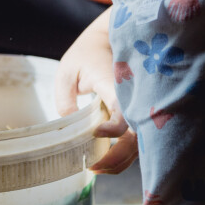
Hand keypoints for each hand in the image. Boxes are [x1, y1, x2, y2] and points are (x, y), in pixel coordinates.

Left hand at [55, 9, 138, 174]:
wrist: (114, 35)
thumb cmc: (88, 51)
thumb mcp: (68, 69)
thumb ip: (64, 97)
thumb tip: (70, 124)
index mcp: (117, 84)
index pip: (123, 114)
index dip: (113, 129)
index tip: (96, 133)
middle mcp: (134, 98)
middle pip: (136, 138)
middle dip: (117, 159)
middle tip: (94, 169)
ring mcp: (139, 106)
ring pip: (140, 143)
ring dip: (121, 160)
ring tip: (97, 169)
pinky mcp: (138, 112)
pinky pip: (138, 138)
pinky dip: (126, 153)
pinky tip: (107, 159)